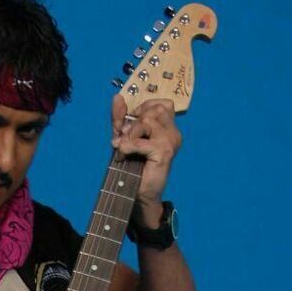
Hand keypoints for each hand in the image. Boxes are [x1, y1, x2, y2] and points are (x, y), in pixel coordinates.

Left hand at [111, 95, 181, 221]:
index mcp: (168, 127)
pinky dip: (129, 146)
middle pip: (156, 108)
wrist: (139, 193)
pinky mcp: (165, 152)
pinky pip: (142, 141)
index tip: (131, 123)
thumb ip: (120, 117)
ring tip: (125, 145)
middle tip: (126, 137)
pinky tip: (124, 153)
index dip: (143, 107)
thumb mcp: (123, 137)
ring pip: (149, 120)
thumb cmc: (133, 165)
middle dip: (135, 120)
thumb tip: (118, 97)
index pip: (162, 103)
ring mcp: (171, 142)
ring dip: (132, 132)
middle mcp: (173, 132)